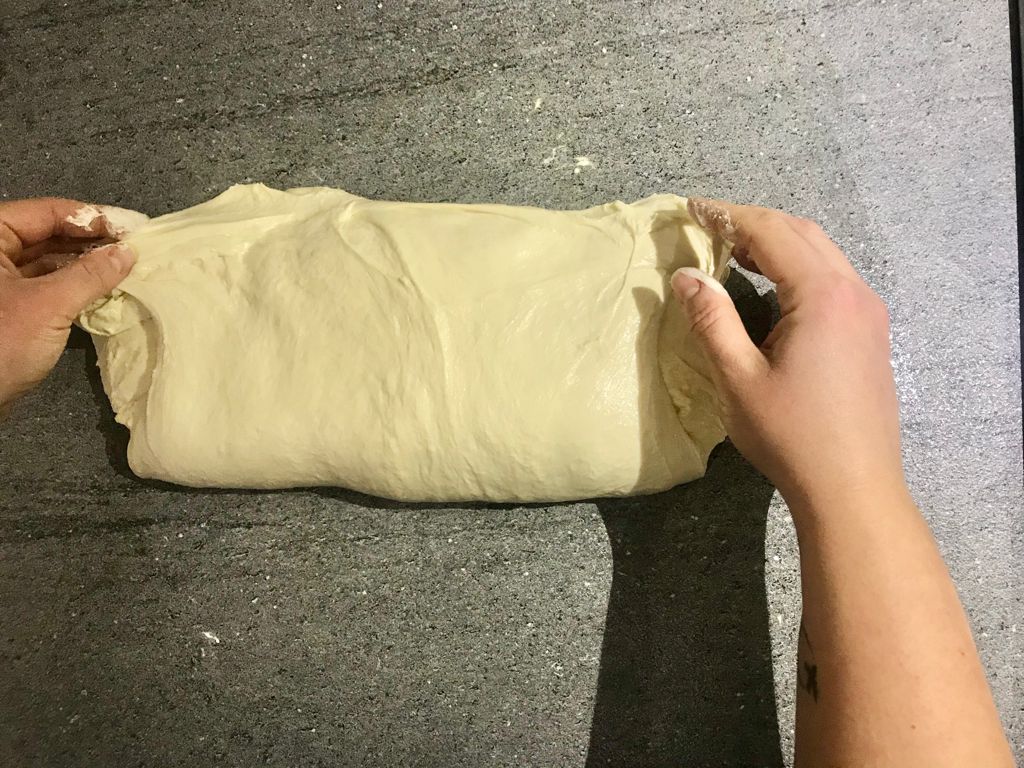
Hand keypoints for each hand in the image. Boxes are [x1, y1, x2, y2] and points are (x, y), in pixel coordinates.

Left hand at [0, 198, 143, 411]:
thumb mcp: (49, 306)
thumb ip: (90, 275)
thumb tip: (127, 253)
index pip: (47, 212)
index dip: (93, 217)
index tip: (134, 228)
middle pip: (48, 232)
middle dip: (93, 240)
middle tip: (136, 247)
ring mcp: (0, 281)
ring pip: (49, 259)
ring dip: (87, 263)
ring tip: (127, 267)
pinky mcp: (9, 307)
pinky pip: (46, 284)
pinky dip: (75, 284)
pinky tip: (105, 288)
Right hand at [673, 198, 904, 510]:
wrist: (853, 487)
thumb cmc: (791, 436)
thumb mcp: (738, 378)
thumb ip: (711, 320)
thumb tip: (686, 276)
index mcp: (822, 295)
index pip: (771, 233)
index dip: (728, 216)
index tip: (691, 209)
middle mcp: (853, 292)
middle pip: (802, 233)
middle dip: (754, 222)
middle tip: (709, 225)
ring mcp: (869, 312)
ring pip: (822, 254)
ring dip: (778, 242)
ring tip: (735, 250)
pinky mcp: (872, 333)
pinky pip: (834, 278)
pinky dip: (798, 266)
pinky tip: (773, 286)